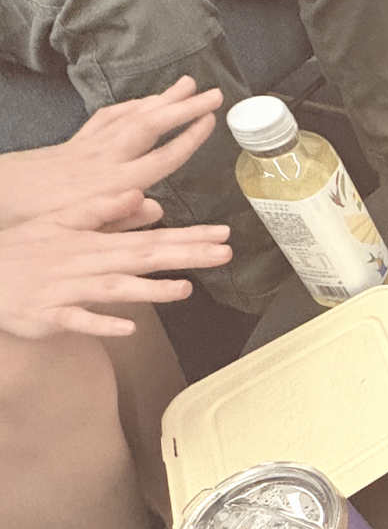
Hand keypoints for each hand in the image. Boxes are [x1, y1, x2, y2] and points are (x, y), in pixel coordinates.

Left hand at [0, 77, 222, 229]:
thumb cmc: (39, 218)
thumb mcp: (84, 228)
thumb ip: (122, 218)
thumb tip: (158, 206)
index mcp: (113, 183)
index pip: (161, 157)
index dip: (188, 138)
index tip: (209, 120)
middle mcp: (105, 157)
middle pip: (150, 125)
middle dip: (182, 107)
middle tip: (212, 92)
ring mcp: (90, 145)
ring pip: (130, 115)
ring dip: (160, 99)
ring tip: (186, 85)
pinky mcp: (76, 142)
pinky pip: (107, 117)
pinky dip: (129, 106)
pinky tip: (143, 102)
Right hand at [0, 191, 230, 338]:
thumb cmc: (23, 250)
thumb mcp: (59, 221)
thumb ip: (104, 212)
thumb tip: (147, 201)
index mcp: (92, 242)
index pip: (150, 238)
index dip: (187, 236)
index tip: (221, 234)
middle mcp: (85, 264)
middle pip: (142, 258)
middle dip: (184, 255)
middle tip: (224, 252)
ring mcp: (68, 290)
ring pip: (114, 288)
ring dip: (149, 289)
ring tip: (184, 288)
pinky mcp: (51, 315)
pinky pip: (80, 321)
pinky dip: (103, 323)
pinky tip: (129, 328)